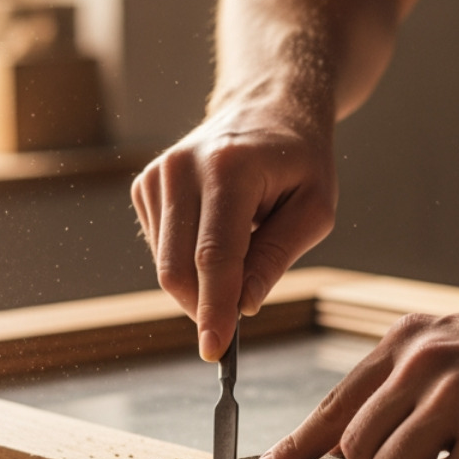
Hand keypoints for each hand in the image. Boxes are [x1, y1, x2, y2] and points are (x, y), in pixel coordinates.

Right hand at [131, 99, 336, 361]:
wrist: (266, 107)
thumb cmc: (298, 159)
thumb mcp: (315, 208)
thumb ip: (277, 256)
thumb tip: (244, 306)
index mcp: (228, 169)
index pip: (214, 255)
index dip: (214, 309)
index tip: (215, 350)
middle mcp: (181, 168)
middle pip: (177, 267)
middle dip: (204, 308)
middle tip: (234, 324)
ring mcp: (156, 176)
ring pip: (165, 265)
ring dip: (201, 284)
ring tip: (241, 252)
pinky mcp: (144, 187)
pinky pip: (161, 250)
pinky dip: (189, 263)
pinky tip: (217, 237)